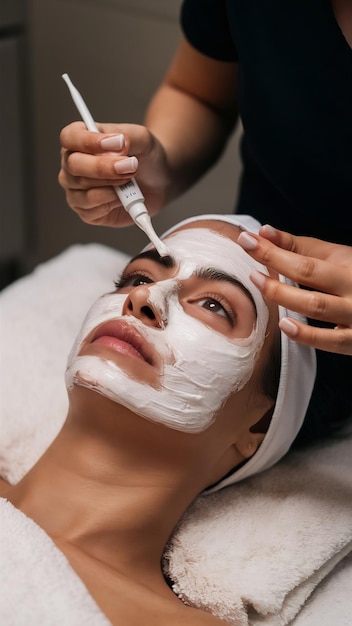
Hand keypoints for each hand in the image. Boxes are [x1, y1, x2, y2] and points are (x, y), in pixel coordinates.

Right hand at [58, 121, 170, 226]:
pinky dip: (112, 202)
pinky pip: (92, 209)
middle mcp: (72, 165)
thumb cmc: (144, 157)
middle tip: (129, 166)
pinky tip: (123, 196)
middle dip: (103, 167)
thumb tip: (116, 143)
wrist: (157, 182)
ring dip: (111, 185)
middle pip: (74, 165)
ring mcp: (76, 190)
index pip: (70, 137)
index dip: (89, 141)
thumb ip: (129, 137)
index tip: (116, 143)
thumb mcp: (142, 139)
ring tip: (130, 180)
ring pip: (83, 189)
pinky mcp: (86, 211)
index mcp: (79, 140)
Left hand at [237, 225, 351, 354]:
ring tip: (259, 284)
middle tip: (249, 261)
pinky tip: (285, 326)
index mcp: (347, 265)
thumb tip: (264, 232)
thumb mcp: (334, 257)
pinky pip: (331, 341)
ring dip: (284, 295)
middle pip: (309, 275)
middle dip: (275, 264)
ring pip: (317, 306)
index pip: (304, 256)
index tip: (246, 240)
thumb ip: (297, 246)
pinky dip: (307, 335)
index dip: (272, 249)